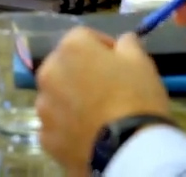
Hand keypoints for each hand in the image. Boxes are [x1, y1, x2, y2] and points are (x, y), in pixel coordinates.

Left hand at [35, 27, 171, 174]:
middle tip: (107, 88)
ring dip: (71, 99)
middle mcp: (49, 73)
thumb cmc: (136, 97)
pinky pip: (56, 125)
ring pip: (57, 96)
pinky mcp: (45, 137)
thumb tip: (123, 41)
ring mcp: (44, 107)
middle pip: (64, 66)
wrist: (126, 148)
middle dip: (82, 72)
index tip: (119, 62)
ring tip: (97, 115)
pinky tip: (88, 134)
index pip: (84, 37)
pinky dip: (68, 127)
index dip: (103, 47)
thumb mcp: (141, 62)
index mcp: (72, 48)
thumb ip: (128, 44)